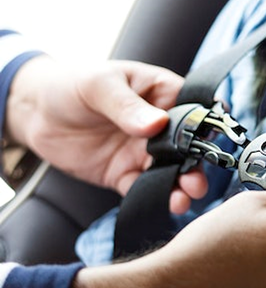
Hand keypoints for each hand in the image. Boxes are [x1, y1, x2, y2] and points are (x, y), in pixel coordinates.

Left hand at [5, 56, 204, 212]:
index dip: (205, 126)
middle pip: (188, 146)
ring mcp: (143, 152)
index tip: (209, 142)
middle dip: (196, 164)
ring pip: (170, 171)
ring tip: (185, 196)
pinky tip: (165, 203)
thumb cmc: (72, 84)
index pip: (194, 110)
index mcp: (163, 94)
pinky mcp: (124, 173)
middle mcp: (160, 126)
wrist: (34, 112)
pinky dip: (155, 196)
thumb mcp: (100, 86)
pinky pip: (144, 187)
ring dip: (180, 184)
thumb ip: (127, 106)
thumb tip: (157, 124)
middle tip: (196, 180)